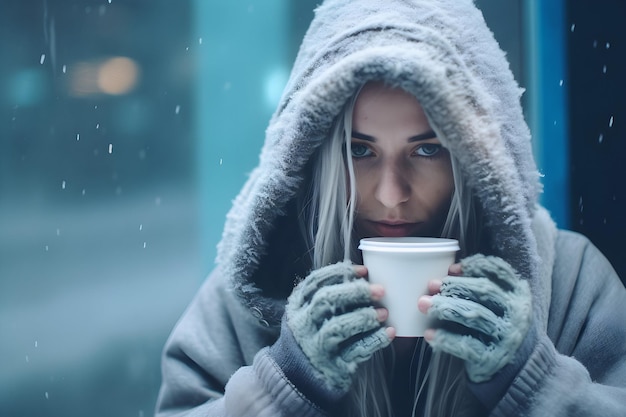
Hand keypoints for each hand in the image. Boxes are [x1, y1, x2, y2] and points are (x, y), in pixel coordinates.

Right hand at [285, 261, 393, 392]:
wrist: (297, 379)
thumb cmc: (311, 337)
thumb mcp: (307, 314)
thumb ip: (326, 297)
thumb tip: (363, 277)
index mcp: (297, 306)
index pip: (315, 282)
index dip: (340, 272)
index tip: (364, 271)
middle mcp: (303, 324)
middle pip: (326, 300)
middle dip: (354, 291)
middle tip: (379, 290)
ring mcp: (315, 346)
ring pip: (338, 326)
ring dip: (364, 317)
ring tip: (384, 312)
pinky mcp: (331, 366)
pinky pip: (355, 351)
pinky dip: (374, 340)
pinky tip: (388, 332)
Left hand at [418, 254, 532, 382]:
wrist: (513, 366)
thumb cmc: (497, 326)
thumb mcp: (497, 304)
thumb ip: (478, 289)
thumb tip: (446, 275)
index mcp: (517, 294)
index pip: (499, 271)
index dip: (475, 266)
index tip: (451, 268)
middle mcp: (516, 312)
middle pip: (485, 290)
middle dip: (455, 286)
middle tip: (432, 285)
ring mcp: (507, 336)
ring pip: (475, 315)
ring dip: (447, 308)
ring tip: (424, 305)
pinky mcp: (493, 358)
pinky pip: (467, 344)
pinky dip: (446, 338)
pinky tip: (430, 334)